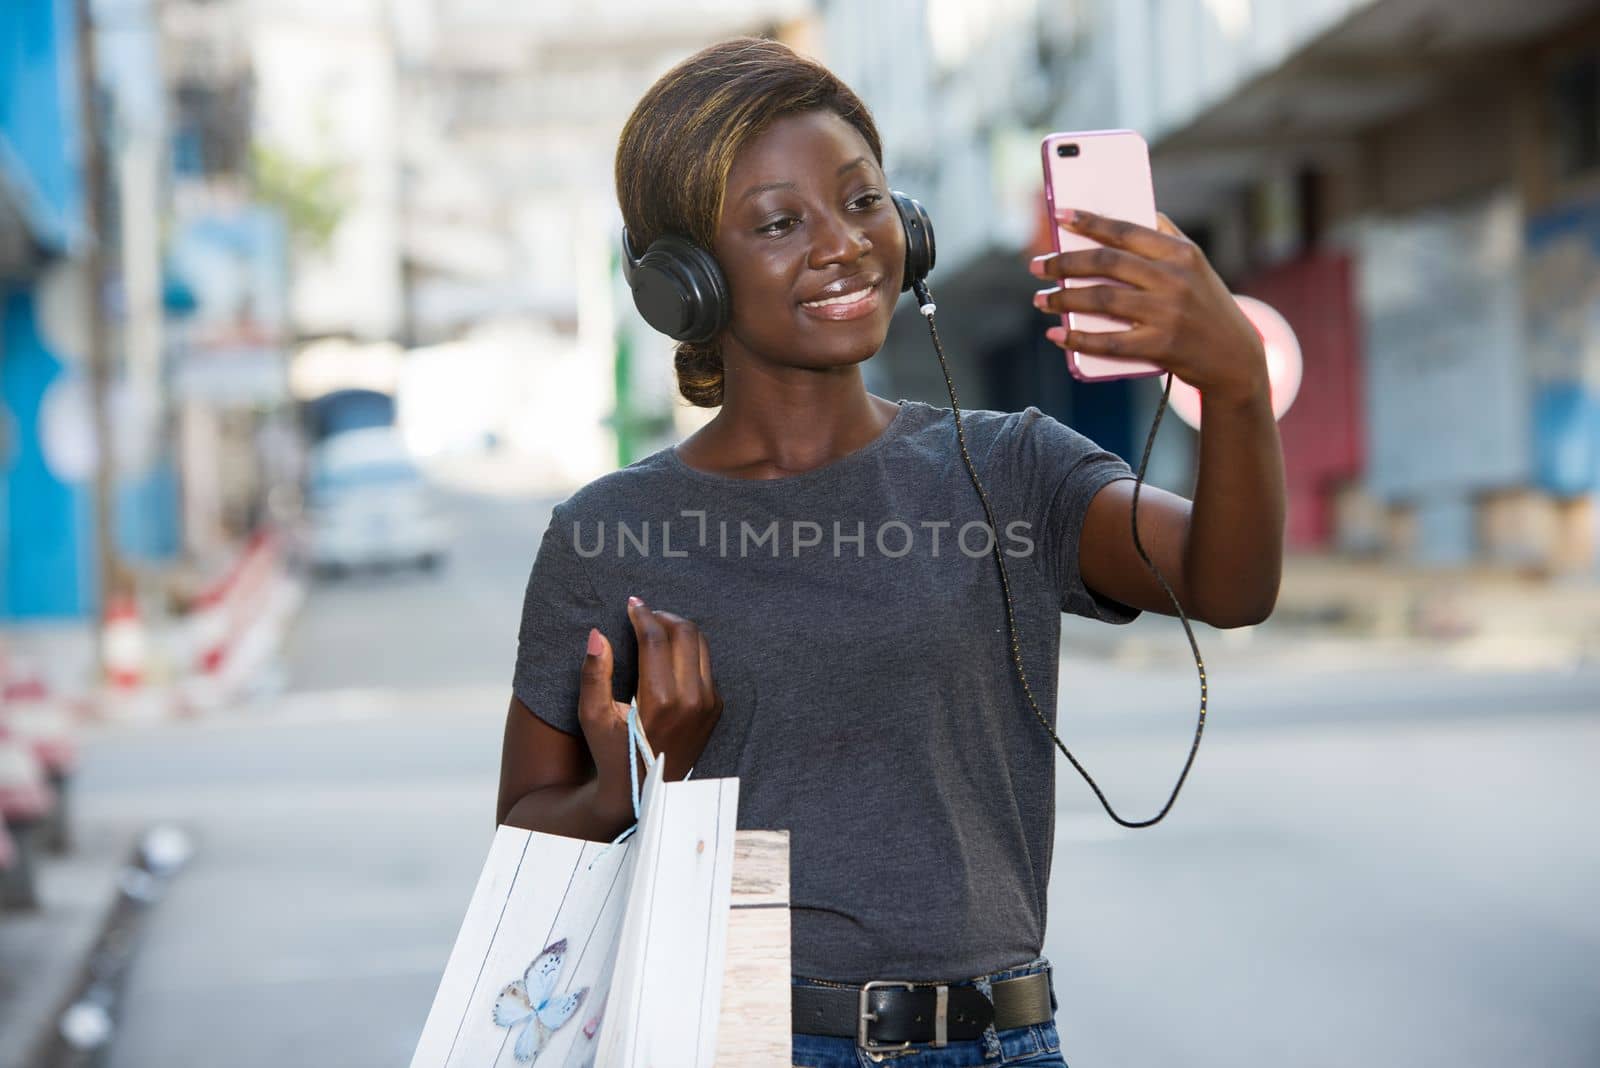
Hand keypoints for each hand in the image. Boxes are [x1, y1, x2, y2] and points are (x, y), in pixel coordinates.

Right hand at [577, 596, 721, 804]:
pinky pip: (706, 666)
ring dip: (679, 631)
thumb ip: (594, 674)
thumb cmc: (613, 752)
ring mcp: (708, 704)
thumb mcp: (592, 717)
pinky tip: (668, 656)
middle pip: (686, 633)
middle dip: (663, 617)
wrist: (645, 791)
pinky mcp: (716, 709)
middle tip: (644, 615)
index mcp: (662, 699)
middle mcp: (692, 699)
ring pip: (701, 645)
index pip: (657, 638)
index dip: (643, 615)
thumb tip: (597, 634)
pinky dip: (688, 652)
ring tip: (655, 629)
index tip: (632, 604)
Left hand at [1029, 209, 1268, 402]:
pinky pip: (1109, 342)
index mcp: (1181, 253)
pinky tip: (1057, 335)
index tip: (1060, 215)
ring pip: (1102, 300)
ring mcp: (1166, 314)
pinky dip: (1078, 339)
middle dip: (1064, 263)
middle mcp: (1174, 280)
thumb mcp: (1195, 264)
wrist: (1235, 357)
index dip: (1090, 222)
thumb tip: (1129, 211)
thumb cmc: (1206, 305)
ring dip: (1063, 299)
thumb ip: (1165, 236)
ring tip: (1041, 300)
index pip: (1126, 231)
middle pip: (1106, 264)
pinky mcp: (1159, 346)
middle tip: (1038, 266)